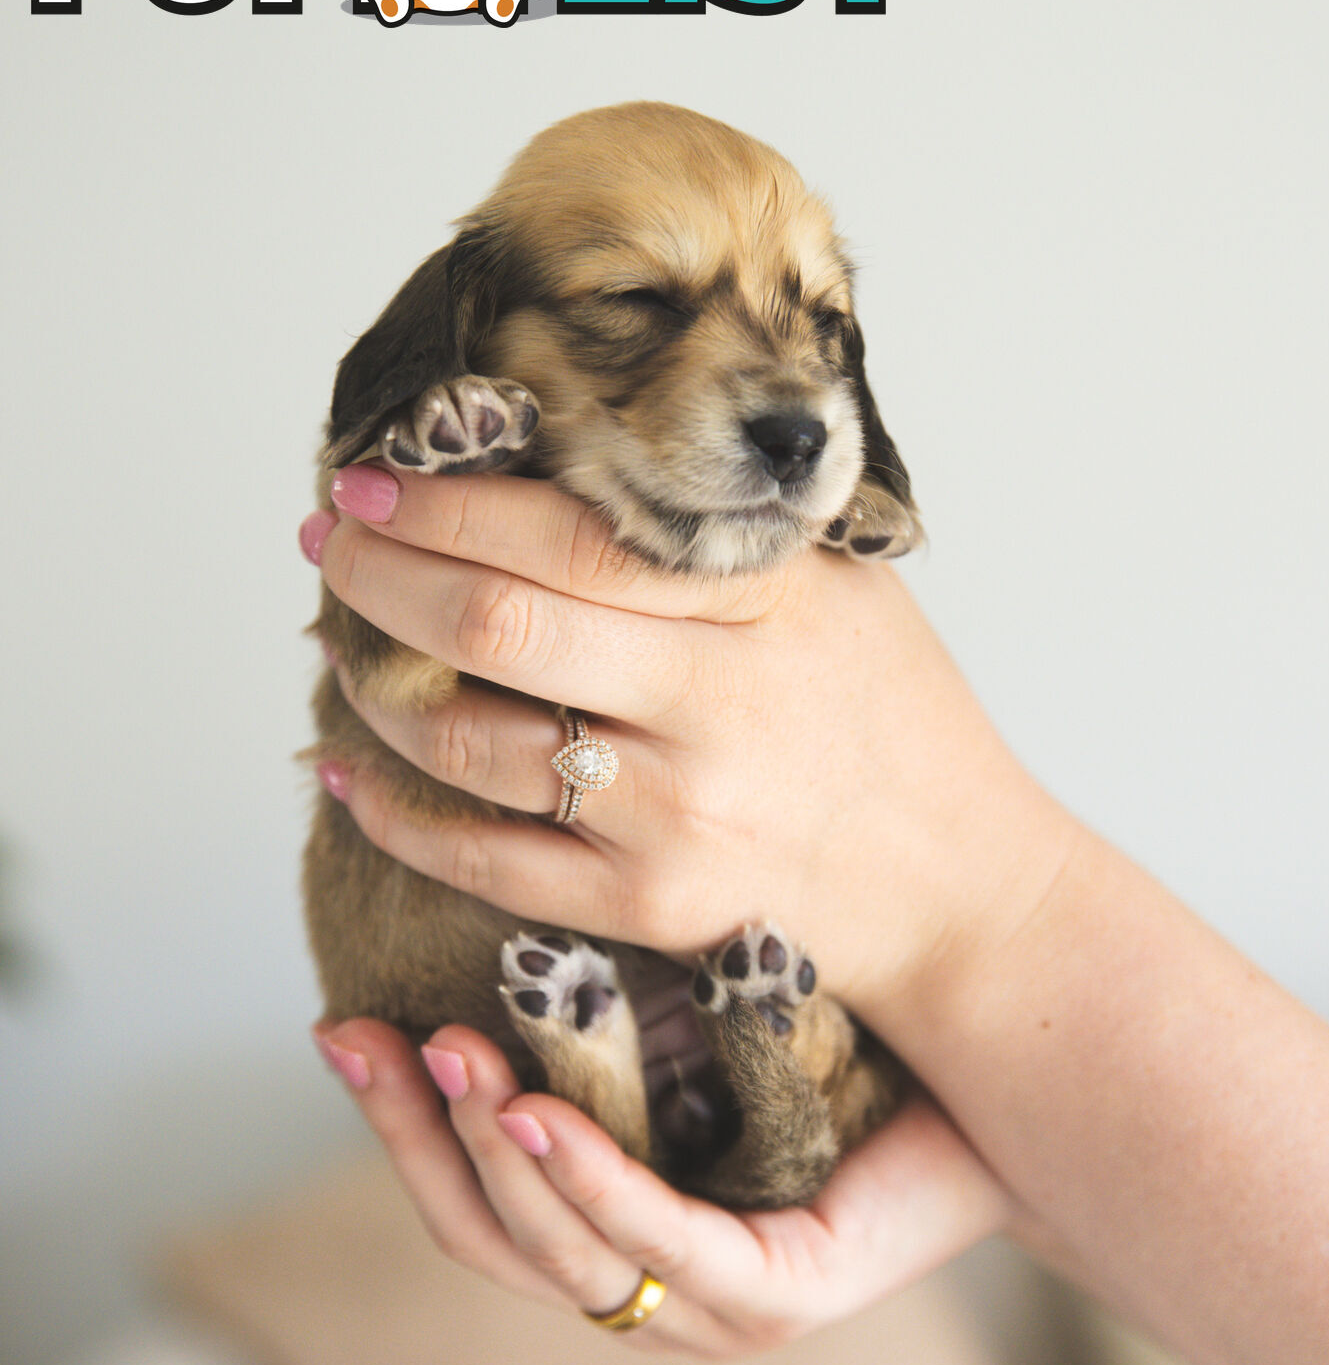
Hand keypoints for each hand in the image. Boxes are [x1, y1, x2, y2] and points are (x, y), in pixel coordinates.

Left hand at [303, 467, 1076, 1027]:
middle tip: (329, 546)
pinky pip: (483, 861)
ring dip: (374, 688)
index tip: (367, 476)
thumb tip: (567, 457)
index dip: (439, 500)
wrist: (962, 890)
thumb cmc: (895, 722)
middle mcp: (714, 705)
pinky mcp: (651, 907)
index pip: (562, 531)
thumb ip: (723, 531)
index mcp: (761, 601)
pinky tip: (353, 775)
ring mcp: (678, 815)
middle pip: (492, 624)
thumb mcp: (840, 588)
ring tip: (344, 648)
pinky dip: (396, 815)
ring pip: (467, 743)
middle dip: (377, 575)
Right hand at [314, 1015, 1013, 1358]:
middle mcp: (654, 1281)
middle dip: (408, 1139)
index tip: (336, 1023)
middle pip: (485, 1235)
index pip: (472, 1195)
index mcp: (626, 1222)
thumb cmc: (862, 1043)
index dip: (393, 1121)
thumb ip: (605, 985)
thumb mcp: (703, 1008)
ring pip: (555, 1251)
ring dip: (482, 1154)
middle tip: (354, 1036)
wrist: (1019, 1086)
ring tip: (439, 1053)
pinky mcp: (781, 1294)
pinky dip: (585, 1181)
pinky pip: (661, 1245)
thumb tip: (501, 855)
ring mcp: (715, 1304)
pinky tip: (531, 1108)